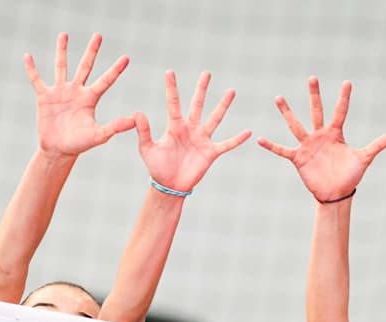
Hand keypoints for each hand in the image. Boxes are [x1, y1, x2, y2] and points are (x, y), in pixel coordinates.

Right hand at [24, 32, 135, 157]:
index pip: (105, 81)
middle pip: (85, 67)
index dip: (115, 70)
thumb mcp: (98, 135)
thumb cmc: (79, 144)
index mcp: (90, 99)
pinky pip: (37, 80)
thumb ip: (115, 127)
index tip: (126, 58)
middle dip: (92, 51)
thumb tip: (134, 121)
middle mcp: (76, 91)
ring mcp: (60, 92)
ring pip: (61, 67)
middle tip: (98, 35)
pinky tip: (28, 56)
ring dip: (62, 51)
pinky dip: (32, 69)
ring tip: (64, 34)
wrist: (58, 150)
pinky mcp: (45, 97)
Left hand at [135, 70, 250, 193]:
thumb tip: (137, 112)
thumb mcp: (147, 149)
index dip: (172, 88)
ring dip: (223, 105)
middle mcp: (190, 129)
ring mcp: (202, 140)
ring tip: (231, 91)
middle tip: (206, 73)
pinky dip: (237, 139)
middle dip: (201, 89)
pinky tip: (248, 132)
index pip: (173, 103)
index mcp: (175, 127)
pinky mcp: (211, 153)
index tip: (170, 71)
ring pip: (215, 118)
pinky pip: (226, 144)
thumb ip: (144, 131)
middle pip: (197, 105)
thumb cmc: (157, 168)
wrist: (169, 186)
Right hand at [258, 78, 385, 202]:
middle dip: (314, 95)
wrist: (336, 193)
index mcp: (336, 133)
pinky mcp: (298, 158)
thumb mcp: (364, 158)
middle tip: (313, 78)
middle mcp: (320, 135)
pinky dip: (271, 146)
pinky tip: (259, 139)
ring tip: (279, 97)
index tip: (347, 82)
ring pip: (296, 125)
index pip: (340, 111)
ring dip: (287, 112)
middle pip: (316, 110)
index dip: (344, 98)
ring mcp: (308, 145)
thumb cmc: (350, 175)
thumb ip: (377, 145)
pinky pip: (282, 150)